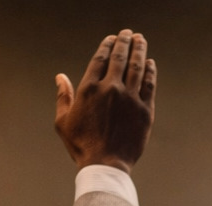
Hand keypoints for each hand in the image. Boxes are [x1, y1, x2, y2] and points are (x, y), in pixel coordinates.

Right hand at [54, 30, 156, 172]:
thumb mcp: (63, 121)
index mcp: (89, 89)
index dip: (107, 45)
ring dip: (139, 50)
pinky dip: (150, 71)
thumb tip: (60, 77)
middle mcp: (111, 89)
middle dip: (125, 41)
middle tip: (129, 33)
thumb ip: (63, 96)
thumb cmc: (81, 145)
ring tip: (141, 40)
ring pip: (137, 67)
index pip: (101, 58)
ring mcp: (130, 99)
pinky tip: (150, 63)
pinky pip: (149, 84)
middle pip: (120, 57)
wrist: (105, 166)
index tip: (112, 38)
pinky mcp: (145, 111)